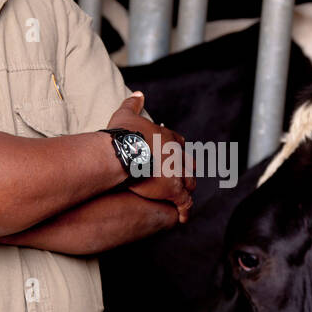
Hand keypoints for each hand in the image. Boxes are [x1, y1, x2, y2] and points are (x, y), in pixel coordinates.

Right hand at [106, 93, 195, 221]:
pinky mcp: (174, 189)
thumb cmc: (123, 134)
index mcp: (167, 137)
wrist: (124, 152)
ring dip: (186, 190)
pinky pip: (183, 202)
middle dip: (185, 171)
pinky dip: (184, 210)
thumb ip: (134, 103)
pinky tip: (183, 217)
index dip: (178, 149)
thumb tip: (139, 94)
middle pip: (187, 164)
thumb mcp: (126, 114)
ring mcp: (177, 172)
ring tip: (184, 197)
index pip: (179, 142)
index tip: (177, 153)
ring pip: (188, 183)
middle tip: (184, 178)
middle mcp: (177, 154)